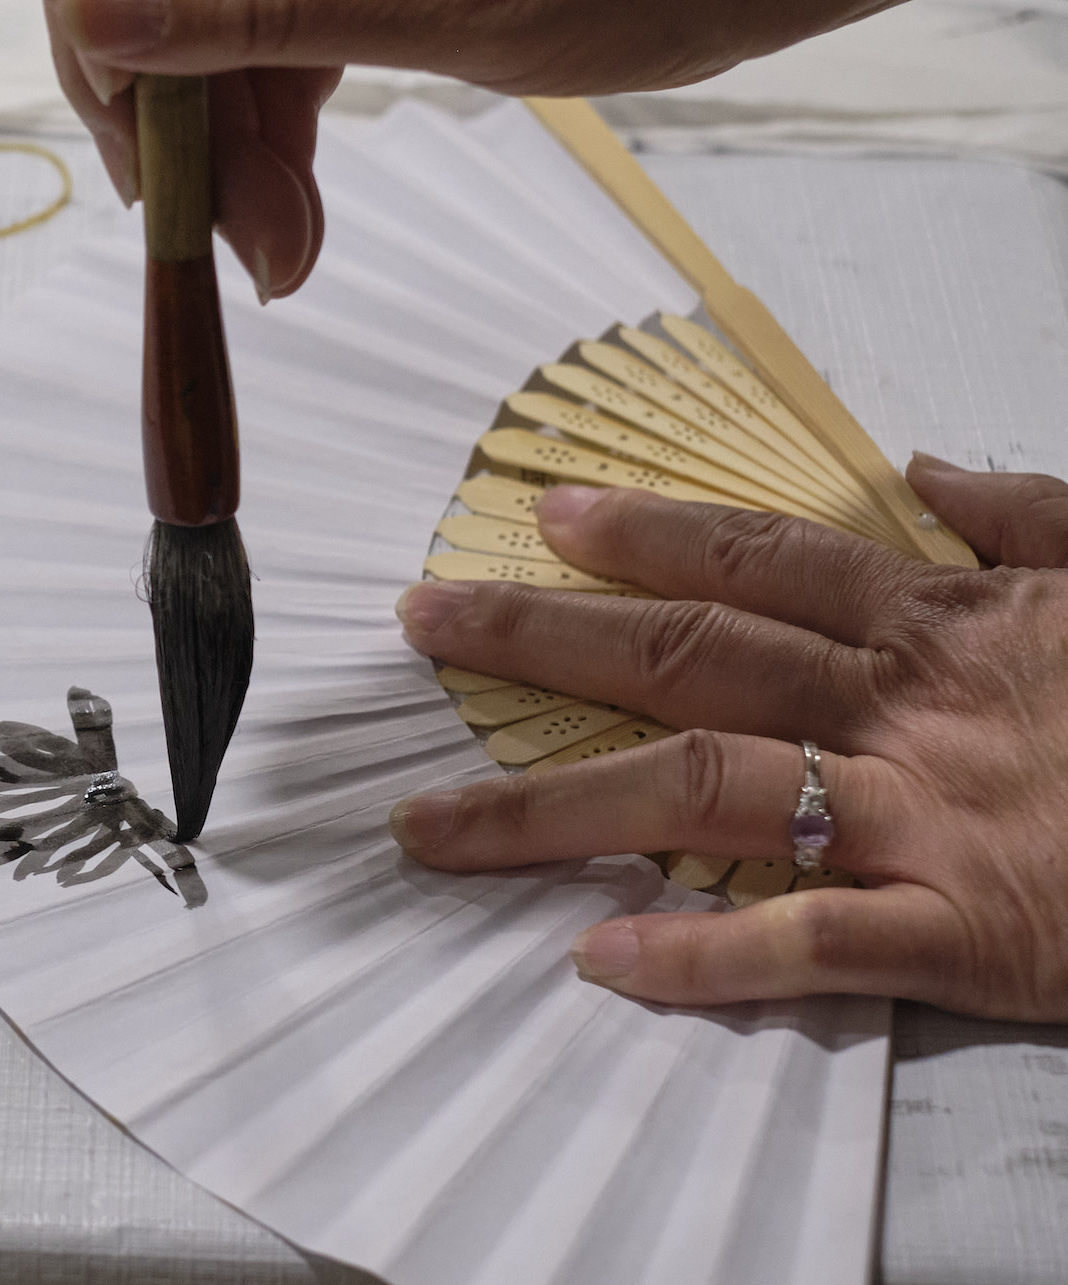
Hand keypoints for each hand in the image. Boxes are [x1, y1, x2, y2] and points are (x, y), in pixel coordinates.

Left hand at [389, 456, 1067, 1021]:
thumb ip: (1029, 515)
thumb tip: (929, 468)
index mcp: (943, 623)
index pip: (756, 558)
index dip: (640, 533)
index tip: (535, 517)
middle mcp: (907, 707)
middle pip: (687, 656)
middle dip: (538, 640)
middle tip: (419, 624)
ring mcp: (929, 818)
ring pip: (704, 794)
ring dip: (551, 811)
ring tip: (429, 827)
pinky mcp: (969, 933)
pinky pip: (814, 940)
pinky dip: (706, 954)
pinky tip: (602, 959)